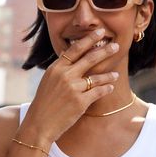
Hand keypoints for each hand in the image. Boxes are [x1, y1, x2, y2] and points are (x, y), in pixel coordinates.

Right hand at [19, 28, 118, 145]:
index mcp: (56, 67)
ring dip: (109, 75)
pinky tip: (111, 87)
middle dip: (105, 51)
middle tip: (116, 46)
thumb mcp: (48, 79)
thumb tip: (68, 52)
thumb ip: (60, 67)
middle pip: (89, 58)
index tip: (100, 32)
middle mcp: (65, 75)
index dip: (89, 39)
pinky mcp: (80, 102)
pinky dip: (106, 89)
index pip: (75, 49)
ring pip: (96, 77)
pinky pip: (98, 92)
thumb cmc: (44, 101)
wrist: (38, 124)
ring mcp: (73, 88)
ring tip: (116, 74)